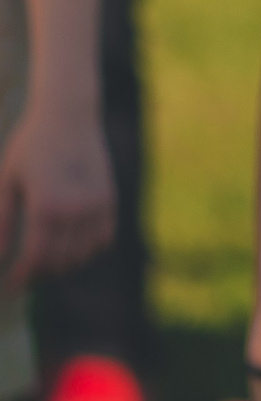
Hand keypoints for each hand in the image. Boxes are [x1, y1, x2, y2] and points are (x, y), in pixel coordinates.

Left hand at [0, 98, 112, 287]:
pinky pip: (104, 236)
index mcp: (46, 205)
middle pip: (60, 259)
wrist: (69, 113)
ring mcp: (97, 203)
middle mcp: (76, 208)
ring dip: (64, 262)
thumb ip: (2, 221)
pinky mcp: (110, 196)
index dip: (22, 277)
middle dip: (40, 271)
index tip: (11, 287)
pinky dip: (89, 247)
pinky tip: (72, 244)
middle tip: (25, 272)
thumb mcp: (7, 181)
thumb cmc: (31, 144)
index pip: (36, 258)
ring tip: (46, 259)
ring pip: (84, 252)